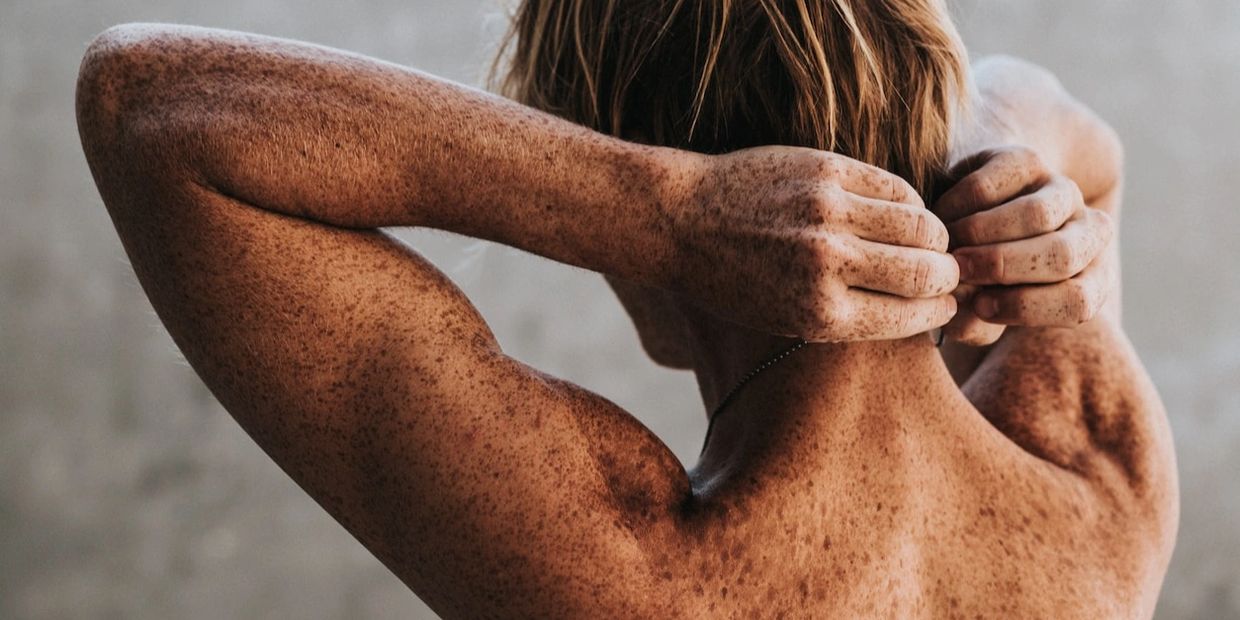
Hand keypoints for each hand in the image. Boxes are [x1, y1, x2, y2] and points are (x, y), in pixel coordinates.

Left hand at [665, 146, 958, 341]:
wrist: (682, 221)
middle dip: (948, 273)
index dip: (940, 309)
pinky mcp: (826, 169)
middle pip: (928, 270)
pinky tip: (901, 210)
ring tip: (927, 240)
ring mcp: (827, 212)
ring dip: (934, 235)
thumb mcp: (786, 319)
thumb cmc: (735, 279)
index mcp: (820, 314)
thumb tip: (921, 307)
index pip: (913, 315)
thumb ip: (850, 316)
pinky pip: (895, 186)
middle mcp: (828, 264)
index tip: (946, 303)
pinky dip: (908, 201)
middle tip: (946, 270)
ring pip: (921, 223)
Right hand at [933, 146, 1115, 344]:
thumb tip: (961, 306)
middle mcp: (1088, 232)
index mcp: (1091, 276)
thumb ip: (972, 322)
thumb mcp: (982, 306)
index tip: (979, 307)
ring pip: (1036, 216)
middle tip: (957, 272)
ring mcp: (1061, 191)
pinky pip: (993, 186)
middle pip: (1062, 256)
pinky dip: (958, 207)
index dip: (1025, 308)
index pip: (1078, 301)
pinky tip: (941, 220)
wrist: (982, 209)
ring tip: (948, 248)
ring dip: (981, 236)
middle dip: (1003, 267)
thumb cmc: (981, 275)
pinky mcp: (1026, 160)